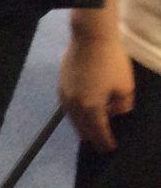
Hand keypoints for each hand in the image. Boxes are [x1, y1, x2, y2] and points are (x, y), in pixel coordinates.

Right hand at [58, 32, 134, 152]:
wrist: (90, 38)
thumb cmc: (112, 62)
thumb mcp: (126, 86)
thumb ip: (122, 106)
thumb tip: (114, 114)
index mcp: (91, 108)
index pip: (98, 132)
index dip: (105, 142)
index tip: (110, 149)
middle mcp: (74, 107)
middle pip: (82, 129)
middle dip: (92, 137)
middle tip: (100, 143)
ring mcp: (65, 96)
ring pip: (73, 119)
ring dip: (82, 126)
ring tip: (91, 129)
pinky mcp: (61, 86)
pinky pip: (68, 108)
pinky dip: (76, 114)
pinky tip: (83, 111)